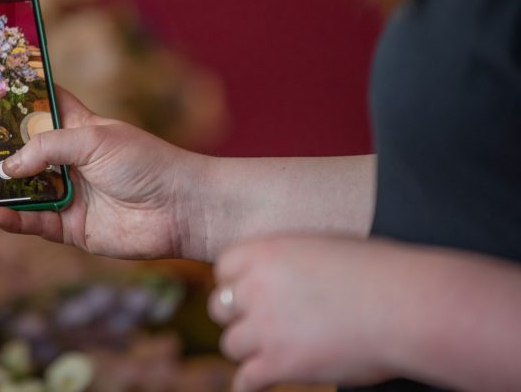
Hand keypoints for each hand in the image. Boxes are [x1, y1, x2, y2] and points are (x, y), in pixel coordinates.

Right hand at [0, 87, 205, 259]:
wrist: (179, 208)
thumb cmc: (145, 162)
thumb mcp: (92, 139)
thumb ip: (47, 147)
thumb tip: (8, 167)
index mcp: (79, 128)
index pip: (43, 106)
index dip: (18, 99)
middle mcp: (70, 160)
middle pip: (24, 152)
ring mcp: (70, 194)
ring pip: (24, 191)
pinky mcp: (72, 227)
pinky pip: (35, 223)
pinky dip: (13, 219)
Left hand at [209, 235, 401, 390]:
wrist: (405, 306)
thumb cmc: (379, 272)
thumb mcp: (323, 247)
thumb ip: (290, 262)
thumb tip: (284, 275)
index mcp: (264, 252)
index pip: (223, 268)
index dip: (235, 282)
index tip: (249, 292)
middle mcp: (255, 288)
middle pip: (220, 308)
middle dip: (238, 316)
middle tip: (260, 323)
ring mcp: (264, 328)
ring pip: (231, 345)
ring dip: (249, 350)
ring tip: (270, 352)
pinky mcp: (279, 364)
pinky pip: (246, 380)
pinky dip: (249, 385)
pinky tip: (255, 386)